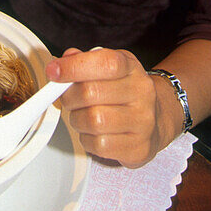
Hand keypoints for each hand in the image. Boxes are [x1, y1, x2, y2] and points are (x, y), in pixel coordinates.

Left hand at [45, 47, 175, 166]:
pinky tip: (94, 133)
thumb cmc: (125, 92)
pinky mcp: (139, 148)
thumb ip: (84, 61)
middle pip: (91, 93)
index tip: (53, 71)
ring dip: (77, 120)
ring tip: (83, 116)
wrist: (156, 120)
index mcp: (131, 68)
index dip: (74, 66)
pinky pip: (99, 146)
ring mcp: (143, 122)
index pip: (104, 63)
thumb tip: (61, 62)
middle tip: (69, 99)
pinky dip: (88, 140)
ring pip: (93, 121)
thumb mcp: (109, 68)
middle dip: (70, 97)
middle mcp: (142, 93)